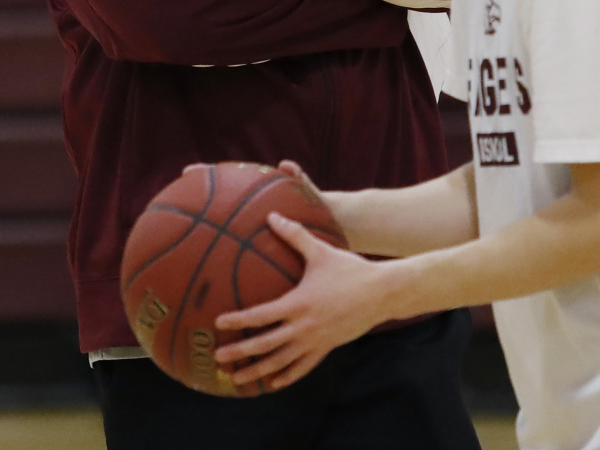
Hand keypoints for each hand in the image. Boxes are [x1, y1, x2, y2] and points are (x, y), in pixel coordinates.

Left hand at [213, 212, 394, 389]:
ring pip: (280, 362)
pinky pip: (302, 368)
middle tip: (218, 357)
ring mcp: (315, 341)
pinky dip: (285, 376)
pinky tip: (272, 383)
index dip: (238, 320)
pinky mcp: (326, 348)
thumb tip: (272, 216)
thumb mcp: (321, 251)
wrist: (381, 293)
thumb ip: (295, 235)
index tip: (218, 323)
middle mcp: (304, 327)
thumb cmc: (349, 269)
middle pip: (265, 344)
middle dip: (240, 352)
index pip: (261, 315)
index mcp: (299, 304)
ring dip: (258, 371)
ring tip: (238, 377)